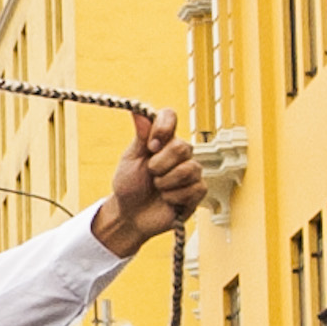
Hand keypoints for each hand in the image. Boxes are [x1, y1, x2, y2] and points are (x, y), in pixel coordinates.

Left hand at [85, 107, 203, 252]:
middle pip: (182, 146)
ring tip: (158, 189)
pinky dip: (174, 197)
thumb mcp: (130, 159)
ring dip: (166, 183)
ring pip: (190, 169)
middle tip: (150, 173)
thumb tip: (137, 110)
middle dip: (160, 164)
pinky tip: (167, 200)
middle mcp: (179, 153)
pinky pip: (194, 189)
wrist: (130, 215)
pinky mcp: (197, 192)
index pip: (170, 116)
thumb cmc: (129, 185)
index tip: (151, 145)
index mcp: (162, 139)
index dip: (163, 128)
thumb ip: (140, 136)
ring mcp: (190, 172)